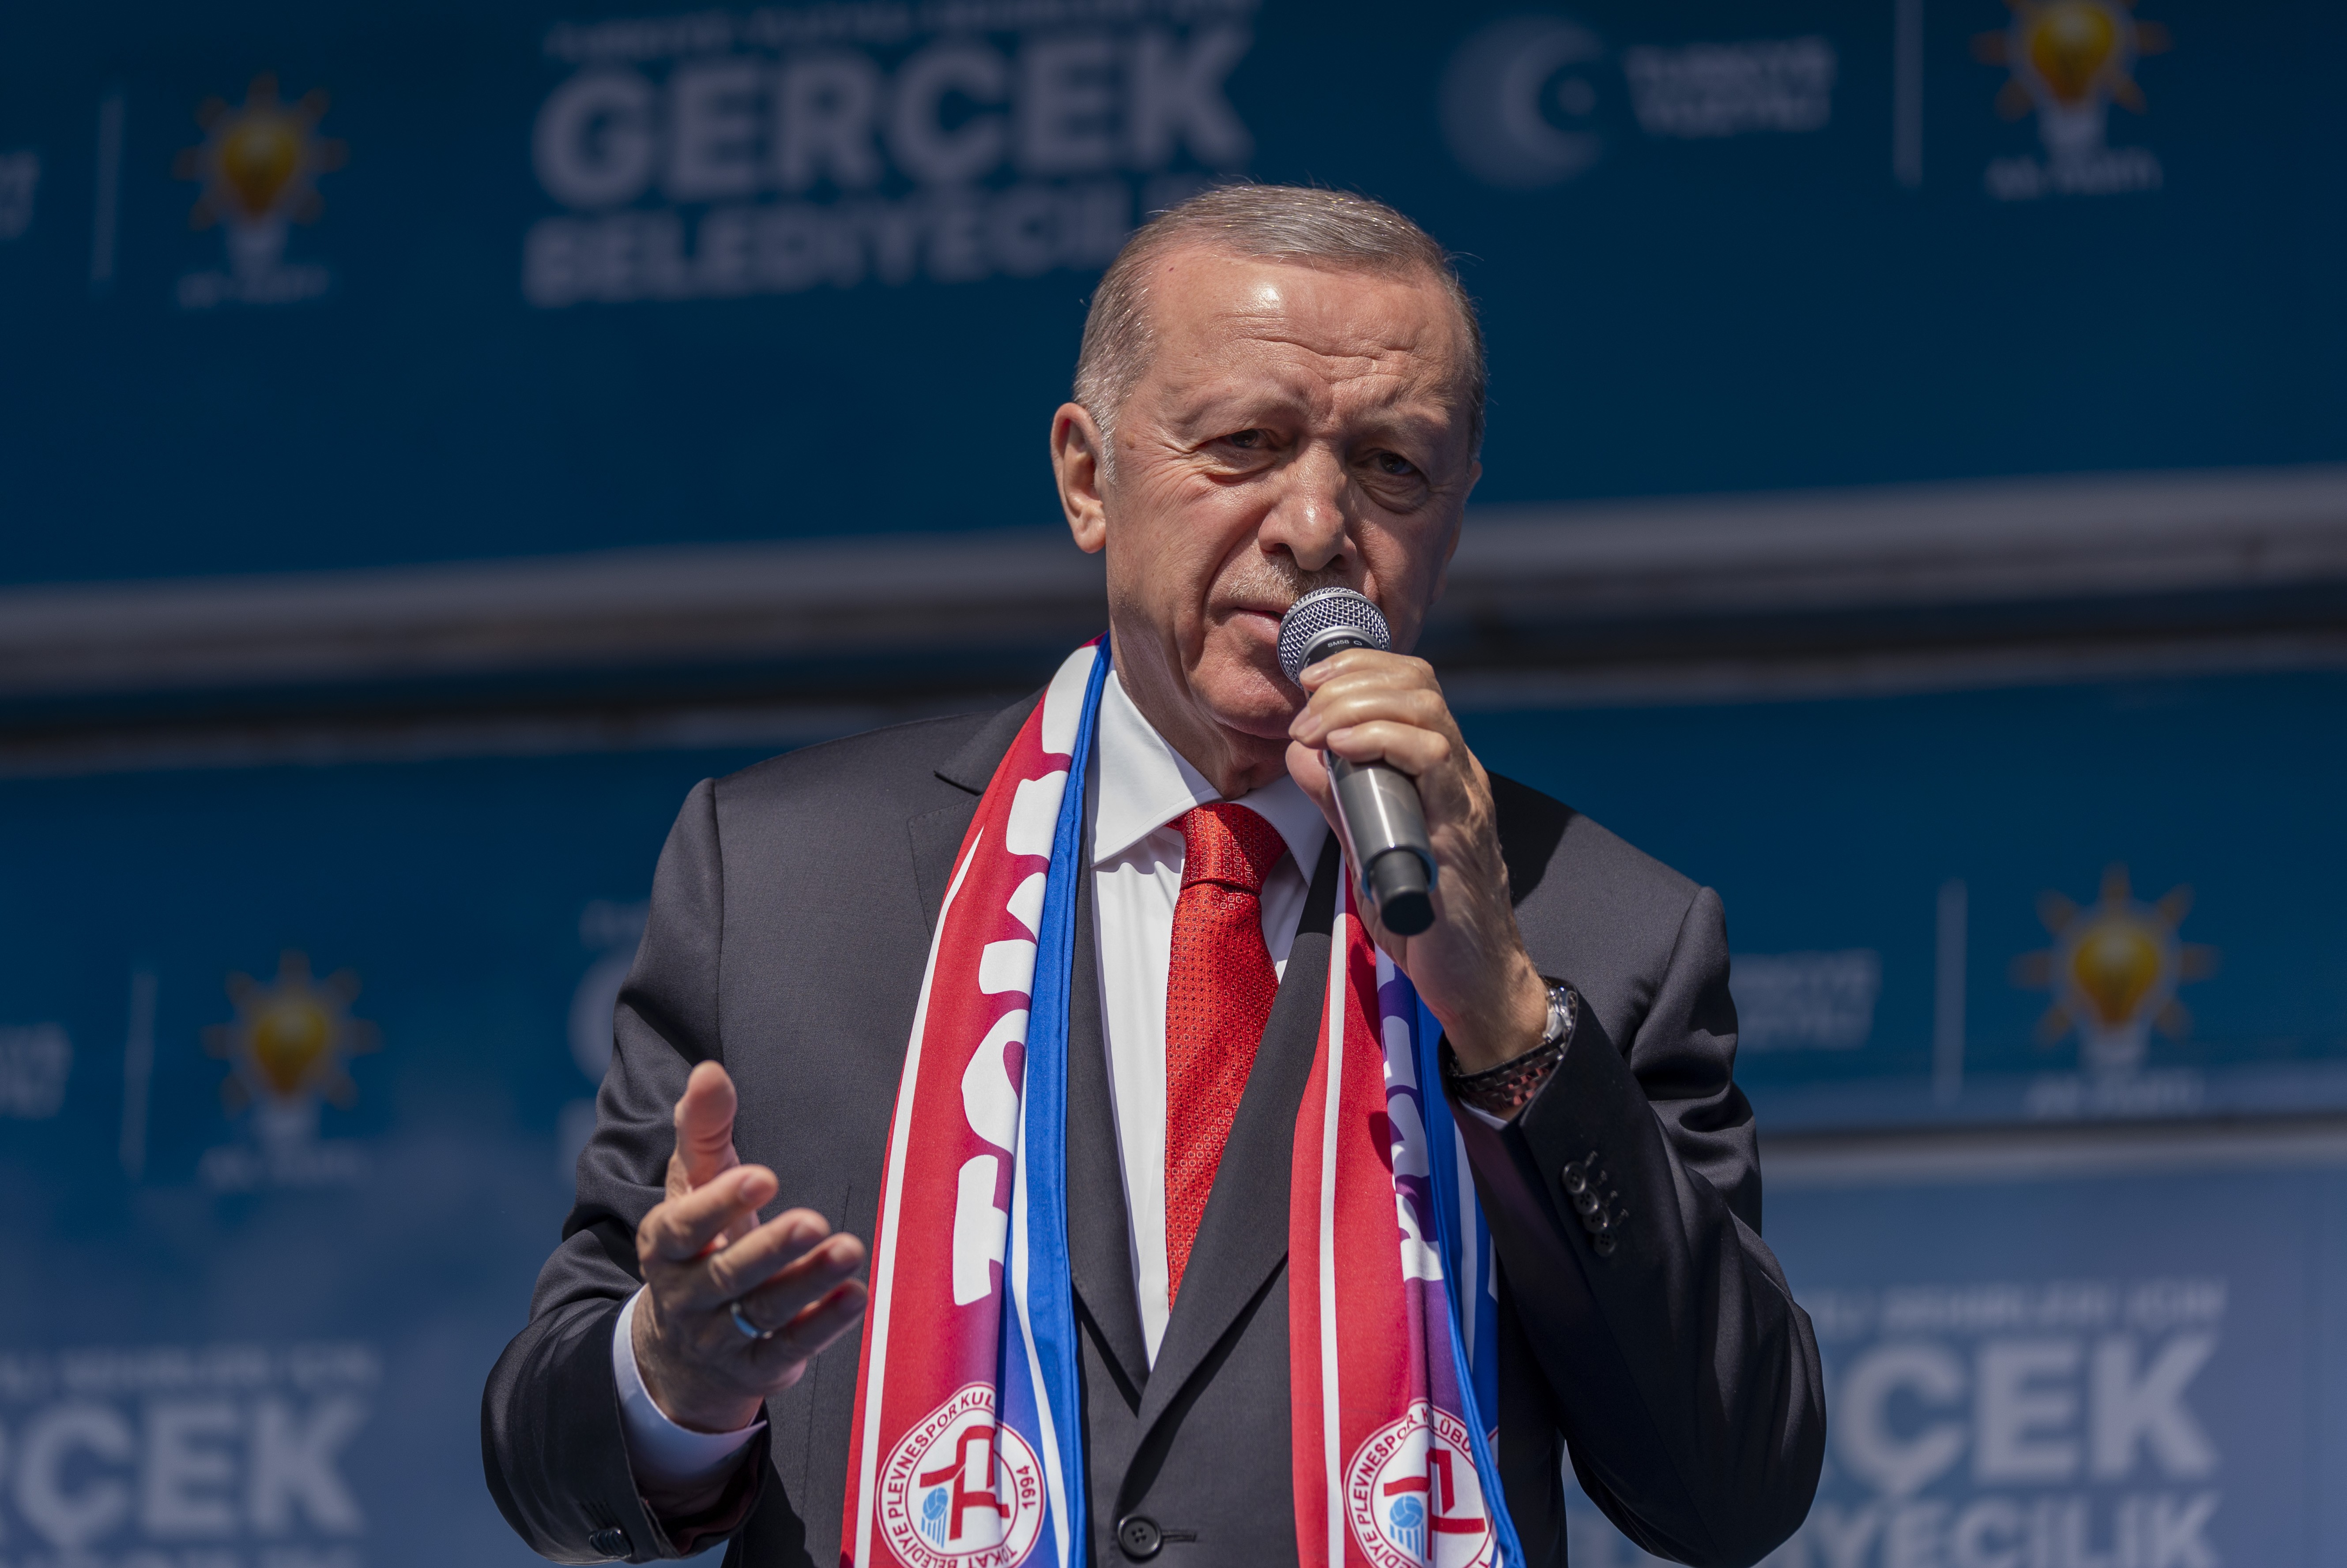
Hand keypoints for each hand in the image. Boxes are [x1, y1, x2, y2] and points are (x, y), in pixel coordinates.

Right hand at [631, 1062, 868, 1433]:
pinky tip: (858, 1296)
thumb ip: (702, 1129)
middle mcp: (685, 1296)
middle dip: (772, 1249)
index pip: (684, 1225)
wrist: (680, 1349)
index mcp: (663, 1245)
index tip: (763, 1177)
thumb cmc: (699, 1241)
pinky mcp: (756, 1369)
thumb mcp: (692, 1185)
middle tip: (815, 1221)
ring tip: (852, 1251)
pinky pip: (790, 1349)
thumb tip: (709, 1070)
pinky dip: (824, 1325)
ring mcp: (719, 1339)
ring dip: (809, 1282)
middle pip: (728, 1274)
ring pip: (764, 1314)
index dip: (721, 1204)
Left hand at [1286, 649, 1548, 1073]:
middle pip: (1418, 683)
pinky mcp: (1458, 830)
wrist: (1474, 980)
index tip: (1312, 680)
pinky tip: (1343, 748)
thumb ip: (1338, 798)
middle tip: (1306, 709)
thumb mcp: (1366, 843)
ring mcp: (1463, 798)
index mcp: (1439, 770)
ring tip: (1316, 728)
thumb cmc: (1425, 916)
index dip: (1360, 666)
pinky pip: (1432, 760)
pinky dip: (1383, 739)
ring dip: (1358, 705)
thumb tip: (1303, 753)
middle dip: (1352, 679)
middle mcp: (1459, 774)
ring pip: (1425, 710)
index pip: (1412, 684)